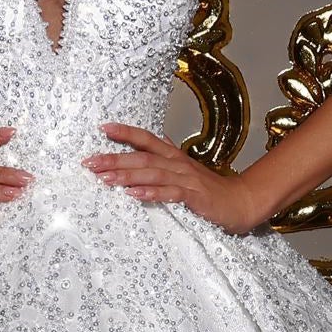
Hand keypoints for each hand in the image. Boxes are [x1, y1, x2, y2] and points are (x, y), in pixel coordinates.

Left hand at [84, 125, 269, 232]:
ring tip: (104, 178)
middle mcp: (178, 164)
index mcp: (174, 157)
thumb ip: (171, 157)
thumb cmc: (212, 191)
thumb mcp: (188, 171)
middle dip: (114, 158)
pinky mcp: (195, 197)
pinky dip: (151, 193)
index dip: (125, 132)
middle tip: (89, 162)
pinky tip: (134, 195)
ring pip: (152, 173)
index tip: (102, 128)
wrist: (242, 203)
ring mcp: (186, 179)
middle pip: (142, 157)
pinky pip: (170, 193)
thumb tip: (159, 142)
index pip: (146, 139)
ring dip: (127, 175)